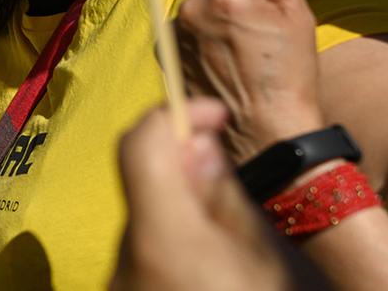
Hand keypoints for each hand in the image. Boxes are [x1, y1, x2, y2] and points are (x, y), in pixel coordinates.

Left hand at [111, 98, 305, 290]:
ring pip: (144, 215)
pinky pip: (143, 248)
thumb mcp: (268, 257)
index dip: (177, 114)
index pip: (141, 144)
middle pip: (143, 181)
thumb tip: (197, 140)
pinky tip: (210, 260)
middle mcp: (125, 258)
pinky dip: (173, 237)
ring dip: (181, 205)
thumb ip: (226, 194)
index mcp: (163, 239)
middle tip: (230, 177)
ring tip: (230, 233)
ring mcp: (119, 279)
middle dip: (184, 164)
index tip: (216, 114)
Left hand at [177, 0, 326, 162]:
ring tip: (240, 52)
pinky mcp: (167, 54)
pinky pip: (186, 28)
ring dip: (215, 16)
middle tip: (256, 34)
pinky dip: (201, 36)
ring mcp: (176, 32)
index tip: (268, 15)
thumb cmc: (290, 75)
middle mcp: (192, 8)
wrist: (266, 132)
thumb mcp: (296, 14)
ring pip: (199, 4)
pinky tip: (222, 61)